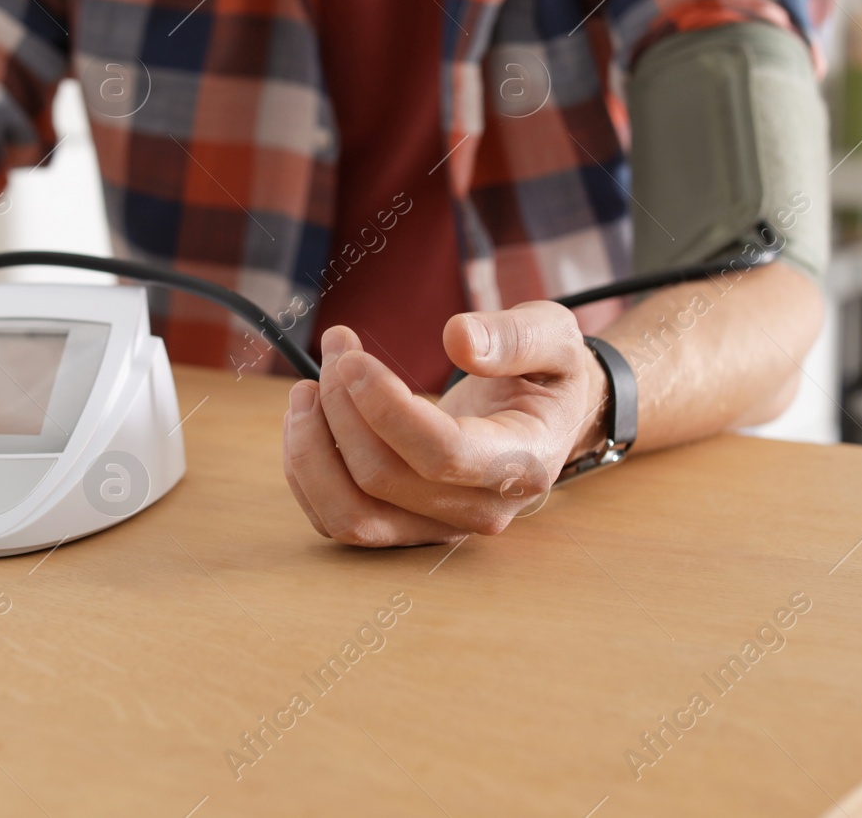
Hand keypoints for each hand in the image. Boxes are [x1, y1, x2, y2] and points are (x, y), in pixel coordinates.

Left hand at [282, 302, 606, 546]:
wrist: (551, 421)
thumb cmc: (549, 376)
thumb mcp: (554, 338)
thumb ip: (515, 335)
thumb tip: (457, 338)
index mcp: (523, 462)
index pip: (442, 454)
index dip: (385, 408)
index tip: (353, 358)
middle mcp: (480, 509)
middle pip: (384, 477)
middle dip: (342, 406)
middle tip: (337, 349)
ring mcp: (439, 527)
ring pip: (351, 515)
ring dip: (311, 451)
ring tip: (307, 388)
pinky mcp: (405, 527)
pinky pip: (337, 519)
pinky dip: (308, 472)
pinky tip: (310, 419)